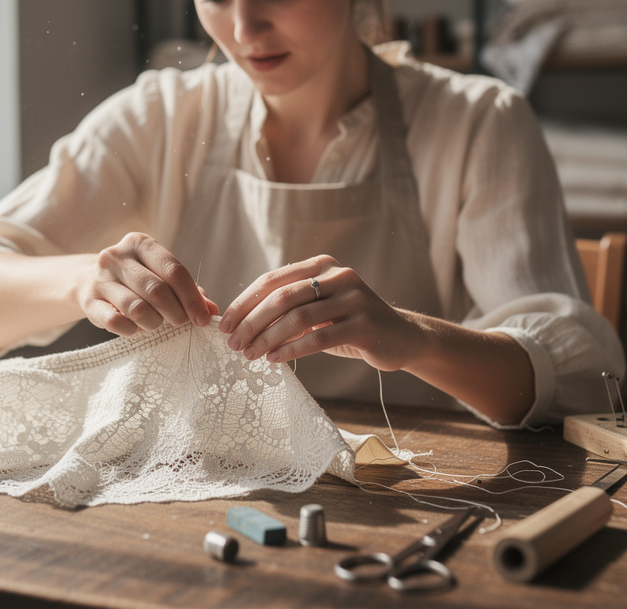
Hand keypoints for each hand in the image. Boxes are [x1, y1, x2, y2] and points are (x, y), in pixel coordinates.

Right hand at [79, 232, 217, 335]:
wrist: (89, 281)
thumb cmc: (136, 280)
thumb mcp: (162, 277)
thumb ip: (189, 292)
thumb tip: (212, 311)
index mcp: (140, 243)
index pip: (174, 270)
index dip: (192, 298)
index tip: (203, 319)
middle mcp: (117, 256)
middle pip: (157, 290)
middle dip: (176, 313)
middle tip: (181, 323)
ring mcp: (100, 278)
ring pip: (137, 308)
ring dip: (154, 323)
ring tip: (155, 323)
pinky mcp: (88, 301)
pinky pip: (116, 322)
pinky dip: (132, 330)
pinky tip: (135, 328)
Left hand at [218, 255, 421, 370]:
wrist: (401, 337)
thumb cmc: (349, 324)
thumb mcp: (318, 309)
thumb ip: (288, 307)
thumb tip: (239, 322)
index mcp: (321, 266)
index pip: (273, 279)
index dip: (245, 302)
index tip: (224, 323)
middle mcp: (338, 276)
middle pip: (282, 297)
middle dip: (252, 321)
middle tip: (233, 343)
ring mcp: (354, 299)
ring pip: (298, 318)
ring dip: (267, 338)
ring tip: (249, 354)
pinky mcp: (364, 325)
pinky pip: (319, 338)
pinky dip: (291, 350)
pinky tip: (274, 359)